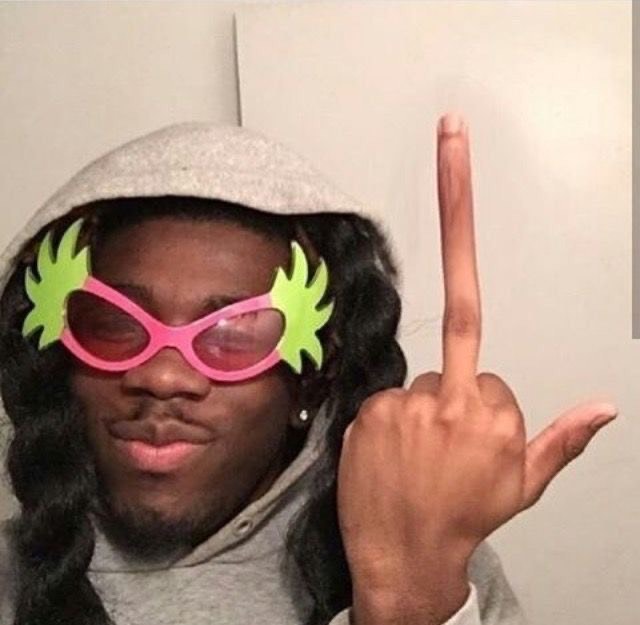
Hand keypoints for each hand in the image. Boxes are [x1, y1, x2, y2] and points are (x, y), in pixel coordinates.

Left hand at [336, 113, 618, 622]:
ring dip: (426, 412)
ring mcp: (395, 404)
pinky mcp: (364, 413)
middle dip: (458, 398)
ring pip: (419, 385)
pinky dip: (395, 421)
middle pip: (453, 363)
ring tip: (424, 459)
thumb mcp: (526, 481)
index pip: (475, 322)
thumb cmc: (467, 517)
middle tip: (449, 451)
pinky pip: (387, 401)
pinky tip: (397, 457)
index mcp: (480, 403)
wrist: (405, 557)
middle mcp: (436, 394)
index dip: (470, 283)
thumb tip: (602, 407)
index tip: (448, 147)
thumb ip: (560, 438)